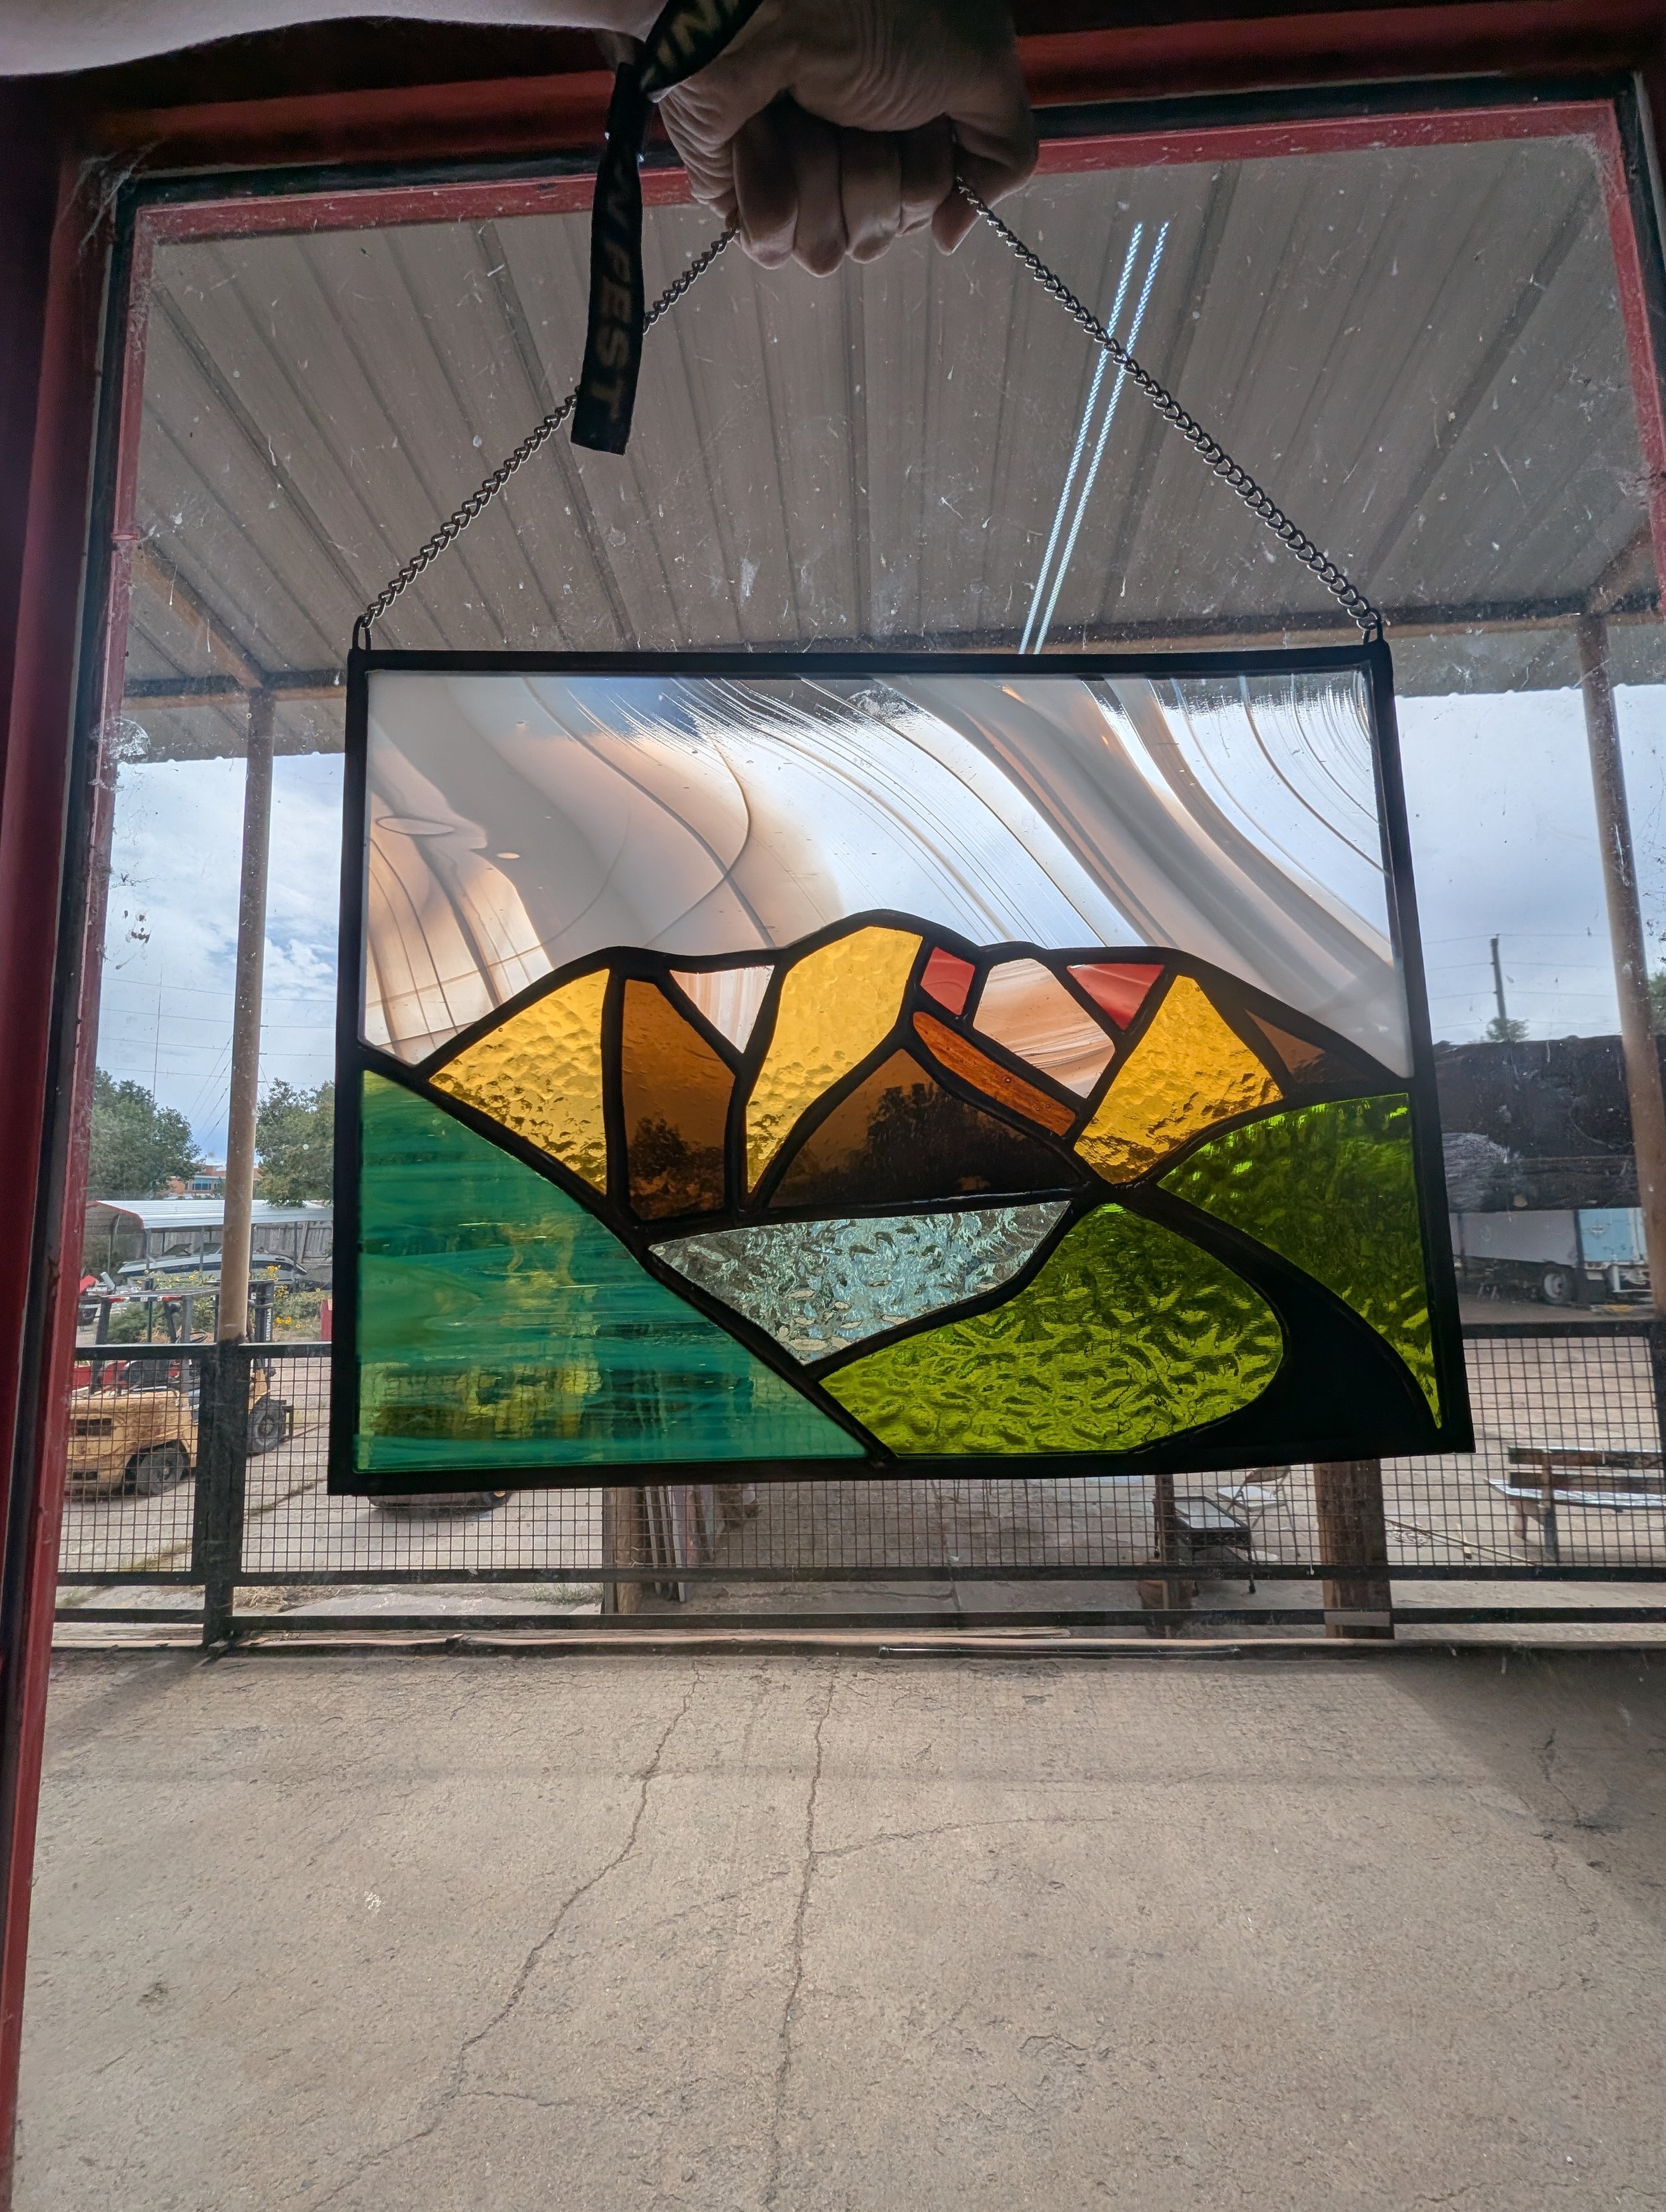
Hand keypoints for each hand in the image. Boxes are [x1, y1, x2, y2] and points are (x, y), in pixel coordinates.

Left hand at [653, 0, 1035, 273]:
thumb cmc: (877, 14)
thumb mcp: (982, 65)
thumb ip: (1004, 154)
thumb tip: (949, 236)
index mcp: (909, 126)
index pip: (929, 207)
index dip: (925, 173)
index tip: (915, 115)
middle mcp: (852, 155)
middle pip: (881, 234)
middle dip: (872, 176)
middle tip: (854, 109)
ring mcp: (793, 177)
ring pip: (828, 248)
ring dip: (820, 176)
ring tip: (801, 112)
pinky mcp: (739, 194)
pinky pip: (772, 244)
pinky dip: (770, 187)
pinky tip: (759, 133)